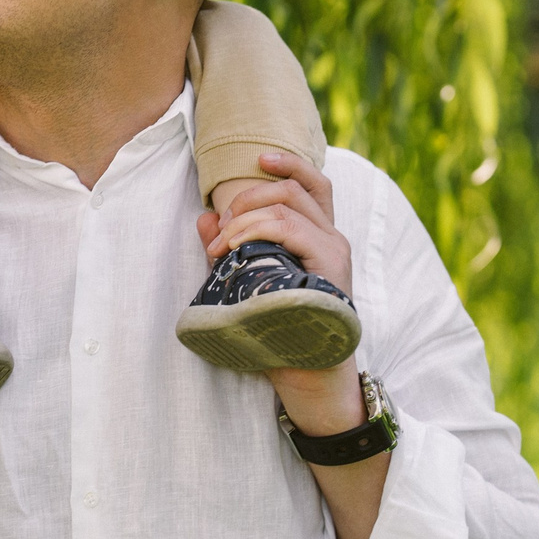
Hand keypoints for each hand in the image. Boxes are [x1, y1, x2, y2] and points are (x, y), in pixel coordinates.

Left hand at [195, 150, 360, 428]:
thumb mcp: (250, 283)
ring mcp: (334, 252)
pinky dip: (254, 231)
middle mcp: (333, 238)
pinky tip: (232, 250)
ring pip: (287, 205)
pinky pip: (290, 230)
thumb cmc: (282, 332)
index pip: (313, 184)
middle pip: (295, 187)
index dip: (287, 163)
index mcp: (321, 237)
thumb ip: (231, 249)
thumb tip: (204, 219)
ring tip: (220, 245)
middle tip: (222, 225)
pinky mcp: (329, 269)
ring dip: (244, 217)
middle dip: (249, 195)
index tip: (256, 159)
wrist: (311, 379)